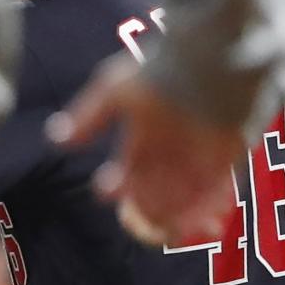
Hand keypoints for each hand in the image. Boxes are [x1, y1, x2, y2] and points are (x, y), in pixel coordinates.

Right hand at [51, 54, 243, 246]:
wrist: (214, 54)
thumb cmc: (163, 70)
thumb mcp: (116, 89)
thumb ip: (88, 116)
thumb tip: (55, 139)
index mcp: (142, 138)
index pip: (126, 173)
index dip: (115, 186)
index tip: (105, 189)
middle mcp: (169, 151)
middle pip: (155, 192)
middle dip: (148, 211)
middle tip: (143, 224)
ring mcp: (199, 155)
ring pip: (185, 197)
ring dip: (178, 216)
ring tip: (173, 231)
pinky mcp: (229, 154)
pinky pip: (219, 190)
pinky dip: (210, 208)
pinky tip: (204, 223)